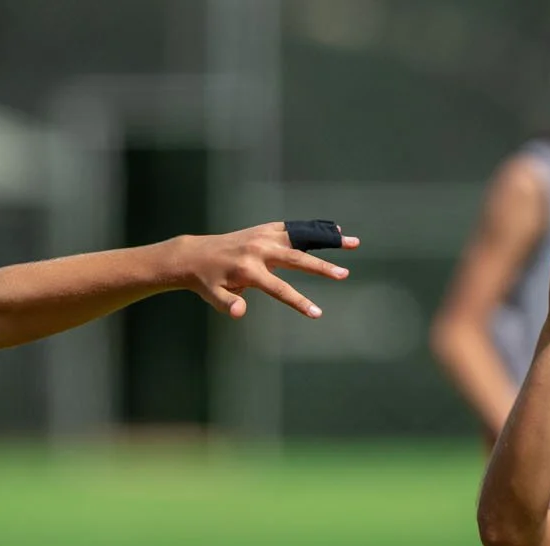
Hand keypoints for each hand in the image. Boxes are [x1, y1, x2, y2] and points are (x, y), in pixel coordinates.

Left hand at [178, 221, 359, 318]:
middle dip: (322, 268)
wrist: (195, 254)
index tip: (317, 313)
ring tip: (354, 243)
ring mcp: (263, 236)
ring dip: (328, 240)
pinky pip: (294, 229)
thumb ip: (228, 305)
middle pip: (297, 259)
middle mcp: (259, 249)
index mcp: (248, 269)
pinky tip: (335, 231)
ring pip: (301, 237)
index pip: (279, 289)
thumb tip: (240, 313)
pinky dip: (314, 230)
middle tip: (345, 275)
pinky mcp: (265, 229)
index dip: (299, 302)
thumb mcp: (212, 297)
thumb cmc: (206, 281)